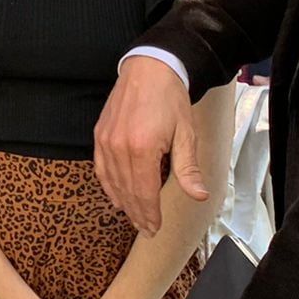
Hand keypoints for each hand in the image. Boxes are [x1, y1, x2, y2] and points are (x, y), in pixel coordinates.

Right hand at [93, 57, 204, 234]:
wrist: (148, 69)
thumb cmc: (170, 99)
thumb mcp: (185, 134)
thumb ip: (188, 168)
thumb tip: (198, 195)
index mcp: (142, 149)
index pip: (144, 193)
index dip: (150, 214)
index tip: (155, 228)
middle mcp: (119, 147)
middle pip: (127, 191)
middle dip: (138, 214)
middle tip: (146, 230)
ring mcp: (106, 141)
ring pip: (112, 183)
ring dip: (123, 203)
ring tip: (134, 218)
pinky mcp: (99, 135)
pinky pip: (100, 168)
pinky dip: (108, 186)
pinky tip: (115, 196)